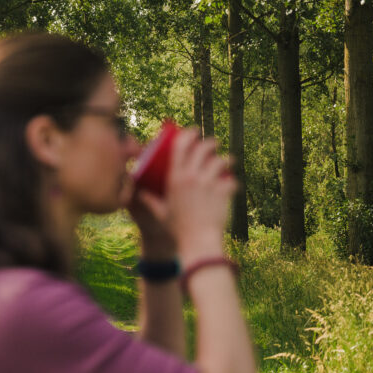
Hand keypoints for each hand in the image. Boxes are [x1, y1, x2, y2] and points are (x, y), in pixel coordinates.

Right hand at [135, 130, 235, 261]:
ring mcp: (208, 183)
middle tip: (213, 144)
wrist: (198, 241)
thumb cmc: (178, 229)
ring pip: (220, 161)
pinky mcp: (222, 192)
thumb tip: (139, 194)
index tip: (194, 131)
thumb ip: (150, 201)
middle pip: (203, 148)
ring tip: (228, 160)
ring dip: (225, 159)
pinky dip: (233, 182)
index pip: (180, 146)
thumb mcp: (161, 213)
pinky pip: (231, 180)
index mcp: (175, 178)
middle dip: (210, 143)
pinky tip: (233, 184)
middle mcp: (192, 176)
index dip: (188, 134)